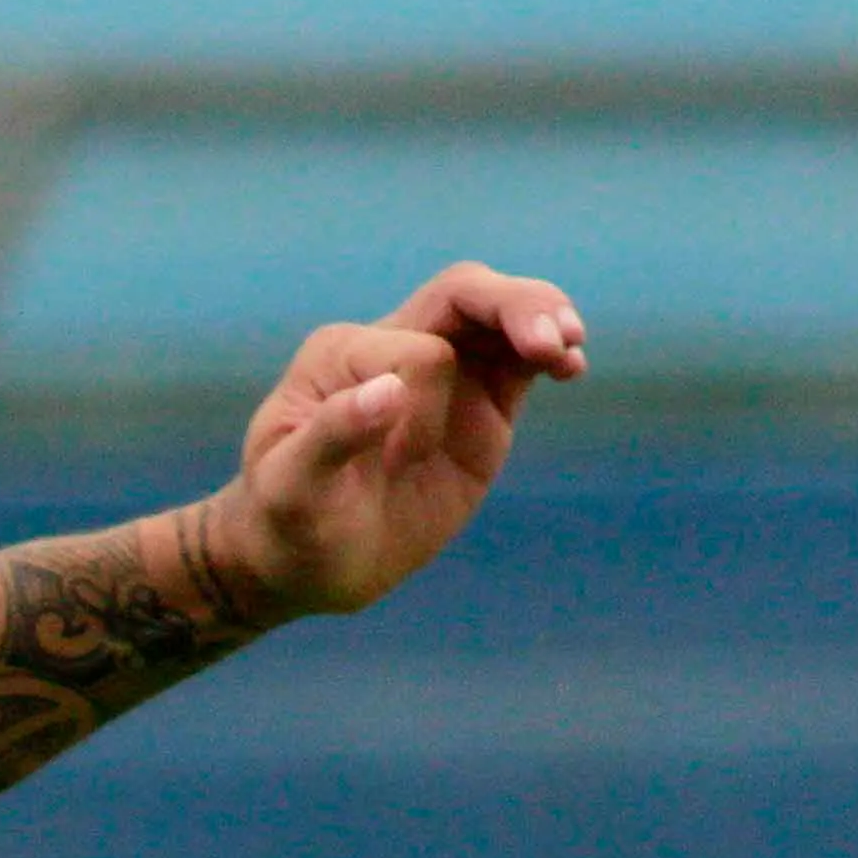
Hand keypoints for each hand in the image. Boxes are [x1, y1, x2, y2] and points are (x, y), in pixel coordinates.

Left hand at [204, 263, 587, 624]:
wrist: (304, 563)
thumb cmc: (285, 522)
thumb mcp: (292, 488)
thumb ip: (333, 435)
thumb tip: (389, 390)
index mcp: (344, 352)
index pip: (415, 350)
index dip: (423, 406)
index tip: (398, 464)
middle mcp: (394, 349)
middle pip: (466, 294)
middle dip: (513, 307)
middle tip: (549, 341)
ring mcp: (443, 377)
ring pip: (500, 317)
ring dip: (540, 320)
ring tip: (567, 348)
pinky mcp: (477, 410)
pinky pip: (520, 363)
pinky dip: (550, 356)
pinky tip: (572, 366)